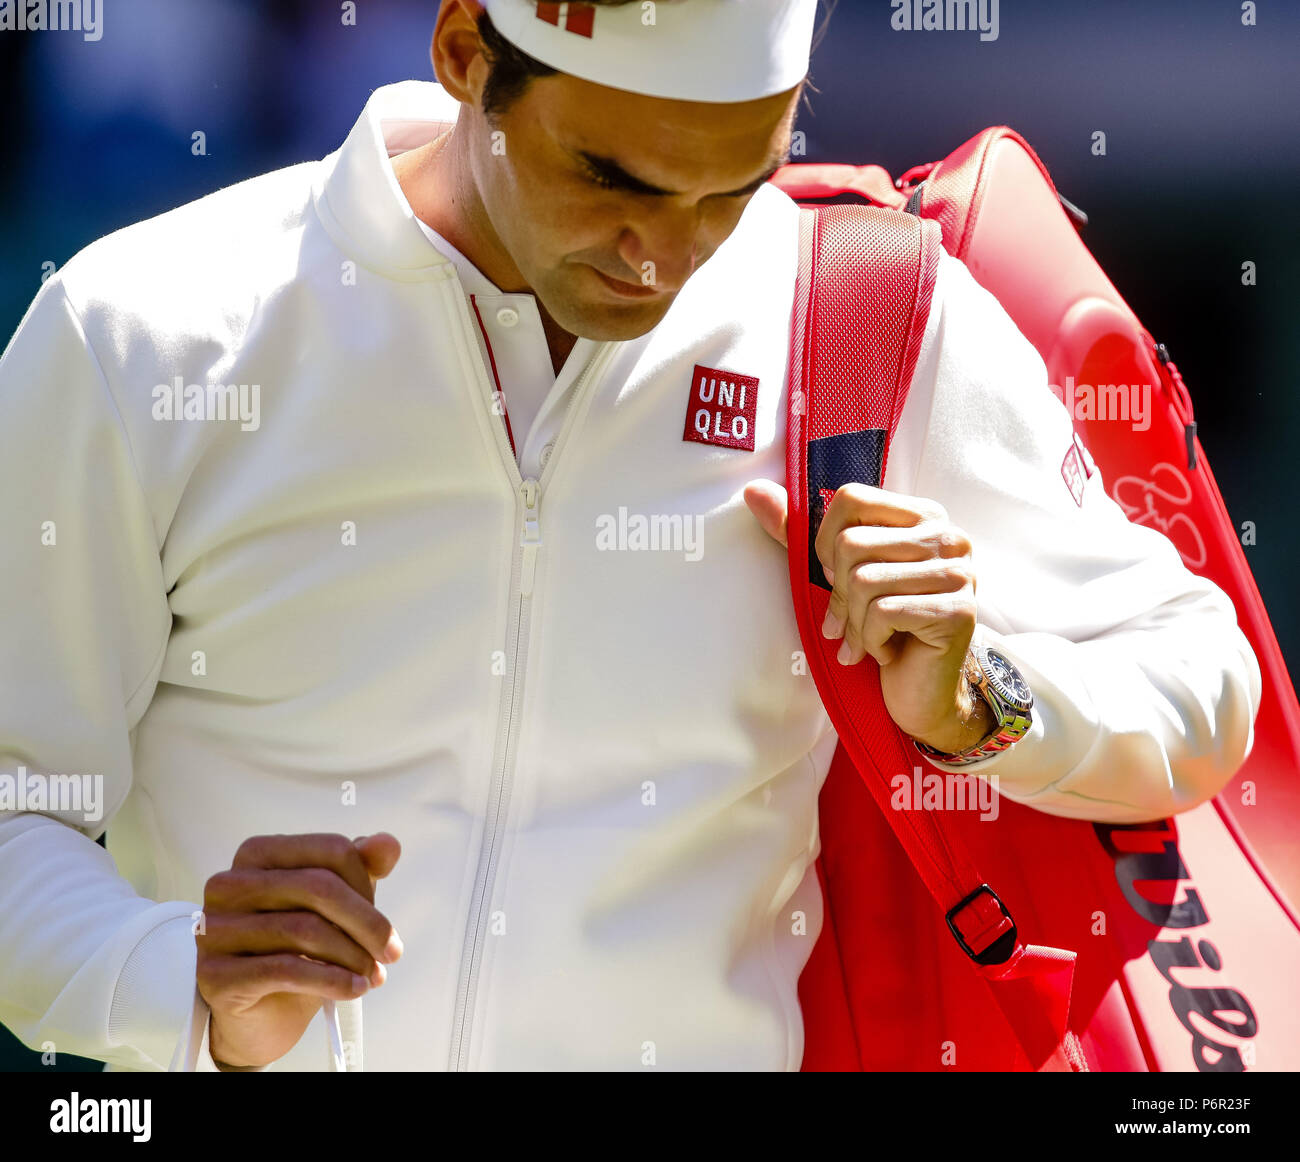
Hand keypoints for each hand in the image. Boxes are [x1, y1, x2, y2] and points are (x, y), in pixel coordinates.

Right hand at [196, 832, 401, 1069]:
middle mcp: (228, 884)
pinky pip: (285, 969)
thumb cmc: (300, 951)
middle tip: (392, 952)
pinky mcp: (213, 974)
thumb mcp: (336, 907)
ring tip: (373, 975)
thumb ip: (362, 869)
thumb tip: (388, 843)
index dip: (366, 885)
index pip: (329, 851)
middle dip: (367, 923)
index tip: (384, 920)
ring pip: (303, 929)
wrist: (262, 1017)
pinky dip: (331, 980)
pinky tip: (354, 990)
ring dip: (352, 956)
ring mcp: (214, 928)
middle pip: (318, 887)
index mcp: (258, 853)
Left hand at [744, 479, 992, 753]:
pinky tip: (885, 653)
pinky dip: (870, 641)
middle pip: (852, 544)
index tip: (833, 576)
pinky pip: (883, 613)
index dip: (825, 541)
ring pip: (864, 581)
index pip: (851, 498)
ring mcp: (959, 573)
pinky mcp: (958, 611)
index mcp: (923, 516)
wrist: (918, 691)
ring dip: (853, 623)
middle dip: (837, 593)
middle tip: (846, 621)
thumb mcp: (838, 574)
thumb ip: (799, 532)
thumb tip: (753, 491)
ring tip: (865, 640)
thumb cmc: (879, 627)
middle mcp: (948, 536)